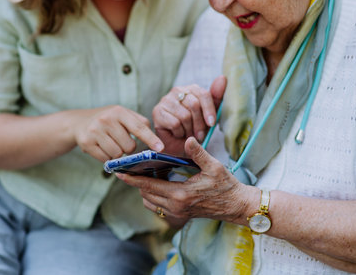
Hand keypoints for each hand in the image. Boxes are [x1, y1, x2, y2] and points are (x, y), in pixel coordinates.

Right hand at [73, 105, 163, 161]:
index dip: (151, 139)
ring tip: (110, 144)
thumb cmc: (107, 120)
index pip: (139, 127)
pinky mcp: (86, 143)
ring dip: (117, 153)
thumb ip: (139, 122)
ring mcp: (95, 132)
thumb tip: (154, 139)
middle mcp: (106, 120)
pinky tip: (102, 148)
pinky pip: (105, 159)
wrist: (78, 123)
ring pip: (118, 154)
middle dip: (128, 148)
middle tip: (120, 141)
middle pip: (129, 146)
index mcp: (118, 111)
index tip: (160, 148)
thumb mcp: (122, 114)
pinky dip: (107, 157)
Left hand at [116, 137, 254, 222]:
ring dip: (145, 190)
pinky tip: (159, 185)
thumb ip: (198, 153)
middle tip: (132, 169)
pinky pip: (158, 208)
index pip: (149, 186)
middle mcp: (175, 207)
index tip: (118, 173)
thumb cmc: (227, 186)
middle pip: (146, 194)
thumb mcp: (214, 166)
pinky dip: (153, 197)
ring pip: (150, 203)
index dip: (132, 179)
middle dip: (137, 182)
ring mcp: (177, 213)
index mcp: (180, 194)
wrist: (237, 206)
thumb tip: (187, 139)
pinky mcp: (180, 216)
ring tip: (146, 175)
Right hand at [152, 76, 225, 155]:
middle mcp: (177, 91)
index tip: (212, 124)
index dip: (209, 110)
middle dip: (199, 123)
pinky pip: (175, 123)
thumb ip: (216, 98)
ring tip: (188, 134)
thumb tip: (222, 78)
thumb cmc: (194, 129)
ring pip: (185, 116)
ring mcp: (166, 100)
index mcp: (191, 89)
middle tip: (199, 134)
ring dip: (189, 130)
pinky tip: (177, 134)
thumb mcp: (209, 116)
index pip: (203, 94)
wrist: (178, 146)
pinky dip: (179, 133)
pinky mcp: (157, 111)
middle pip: (194, 105)